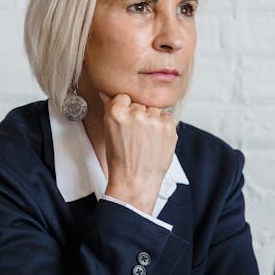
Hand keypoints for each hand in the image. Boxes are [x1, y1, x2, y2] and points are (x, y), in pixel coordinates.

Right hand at [100, 92, 176, 214]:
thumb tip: (106, 93)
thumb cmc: (120, 161)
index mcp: (116, 113)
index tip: (126, 121)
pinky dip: (163, 127)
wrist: (135, 180)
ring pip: (154, 110)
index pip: (123, 97)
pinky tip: (155, 141)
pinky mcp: (168, 127)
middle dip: (139, 116)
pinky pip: (166, 117)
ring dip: (152, 121)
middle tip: (136, 135)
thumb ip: (110, 110)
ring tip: (146, 140)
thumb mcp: (109, 133)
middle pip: (140, 104)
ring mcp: (153, 121)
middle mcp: (136, 114)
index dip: (125, 109)